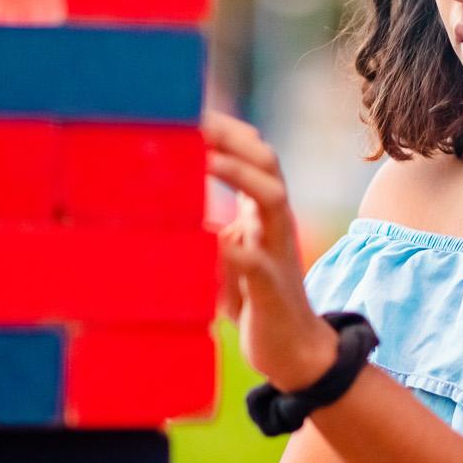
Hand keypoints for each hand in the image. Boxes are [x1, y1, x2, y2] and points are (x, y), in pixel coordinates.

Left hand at [202, 111, 337, 390]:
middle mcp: (275, 224)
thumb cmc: (256, 298)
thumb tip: (166, 202)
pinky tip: (207, 237)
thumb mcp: (230, 253)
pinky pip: (256, 261)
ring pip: (272, 198)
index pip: (255, 155)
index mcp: (264, 212)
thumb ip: (212, 225)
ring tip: (207, 159)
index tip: (192, 111)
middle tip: (195, 121)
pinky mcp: (271, 287)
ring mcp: (277, 252)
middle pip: (267, 163)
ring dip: (240, 175)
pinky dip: (231, 248)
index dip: (228, 130)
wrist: (295, 351)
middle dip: (233, 138)